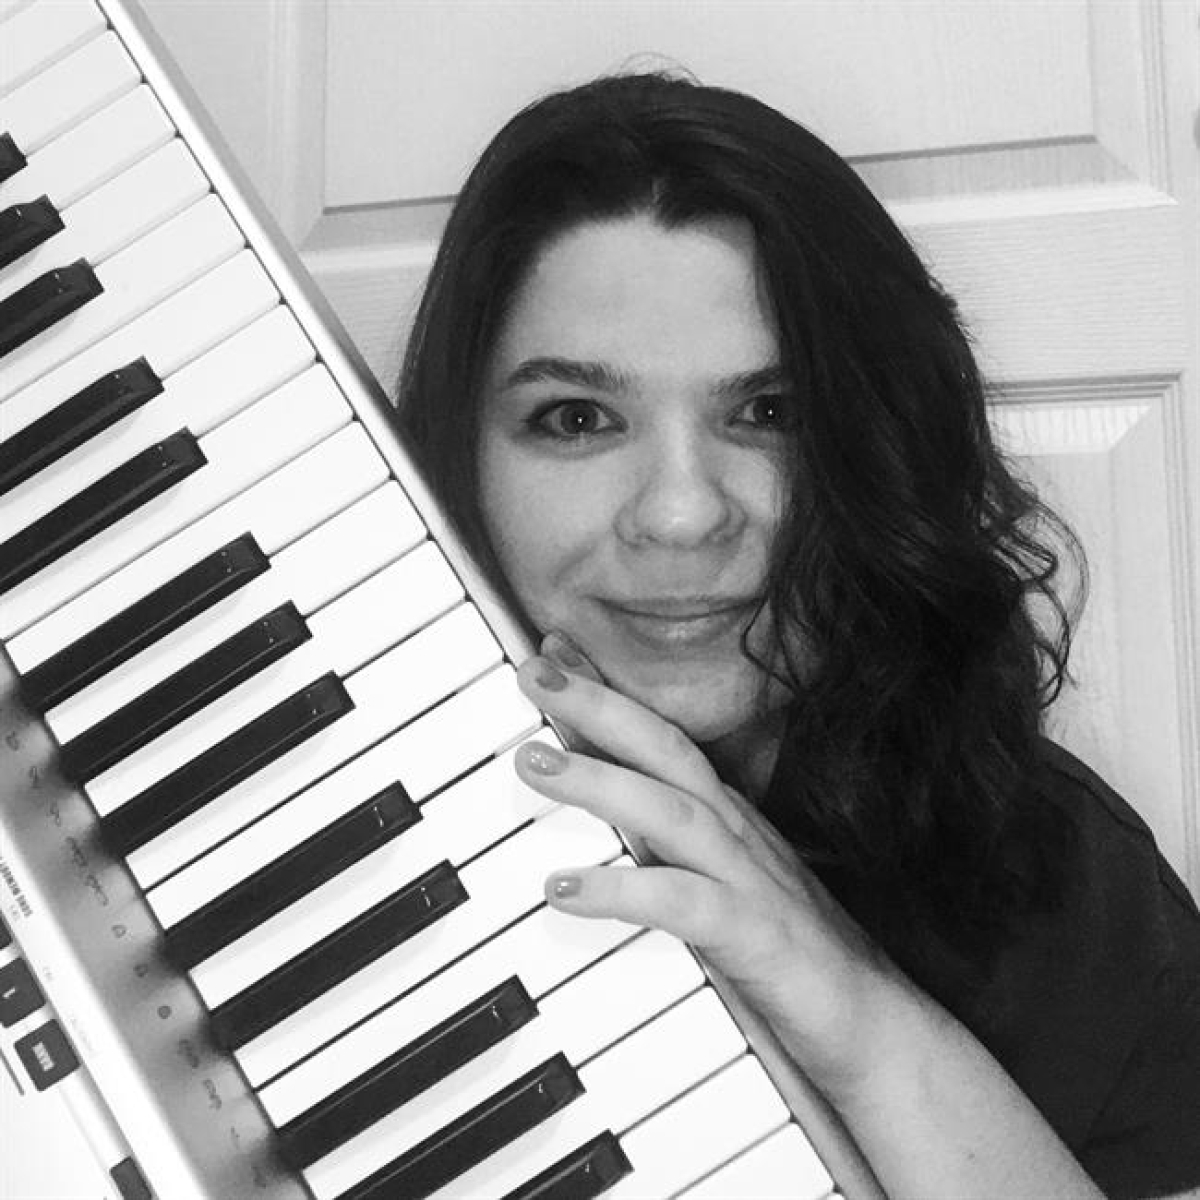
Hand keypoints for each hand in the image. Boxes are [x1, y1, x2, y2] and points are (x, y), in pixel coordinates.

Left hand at [514, 634, 911, 1103]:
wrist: (875, 1026)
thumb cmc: (787, 954)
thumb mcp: (718, 886)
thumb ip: (666, 847)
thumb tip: (606, 821)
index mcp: (728, 818)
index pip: (662, 736)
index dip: (609, 691)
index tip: (551, 652)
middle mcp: (737, 834)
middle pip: (665, 749)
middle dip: (599, 704)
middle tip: (532, 670)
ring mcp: (750, 880)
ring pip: (670, 812)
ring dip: (600, 780)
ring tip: (533, 762)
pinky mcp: (756, 937)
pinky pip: (682, 905)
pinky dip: (623, 890)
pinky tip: (562, 887)